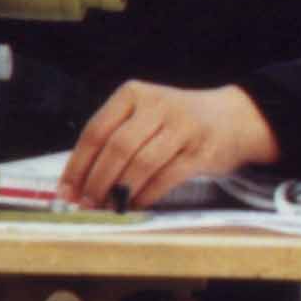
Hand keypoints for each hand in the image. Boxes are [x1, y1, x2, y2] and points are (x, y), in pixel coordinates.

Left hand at [61, 82, 275, 211]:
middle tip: (87, 204)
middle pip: (117, 147)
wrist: (233, 119)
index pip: (96, 131)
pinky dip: (147, 195)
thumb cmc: (176, 123)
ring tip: (110, 206)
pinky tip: (136, 204)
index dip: (78, 165)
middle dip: (97, 181)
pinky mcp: (201, 149)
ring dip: (121, 191)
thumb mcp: (144, 115)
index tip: (67, 191)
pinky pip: (166, 177)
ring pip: (141, 163)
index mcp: (133, 93)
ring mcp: (182, 126)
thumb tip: (80, 183)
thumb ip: (114, 139)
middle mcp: (158, 105)